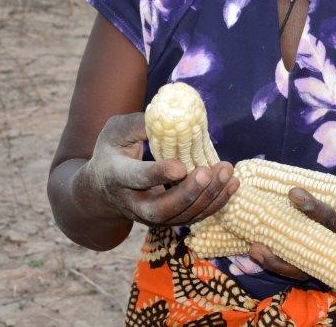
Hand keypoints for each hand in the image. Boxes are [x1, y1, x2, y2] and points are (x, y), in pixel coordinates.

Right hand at [79, 112, 238, 226]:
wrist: (103, 189)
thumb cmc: (113, 150)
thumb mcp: (117, 131)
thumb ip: (140, 124)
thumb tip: (172, 116)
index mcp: (116, 176)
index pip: (136, 178)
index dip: (158, 174)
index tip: (180, 166)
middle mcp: (133, 203)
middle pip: (161, 209)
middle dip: (187, 193)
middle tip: (207, 172)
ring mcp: (151, 216)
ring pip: (181, 216)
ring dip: (208, 196)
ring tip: (227, 172)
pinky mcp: (168, 219)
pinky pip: (194, 216)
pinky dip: (215, 203)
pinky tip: (232, 183)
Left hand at [248, 149, 335, 279]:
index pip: (335, 223)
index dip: (314, 209)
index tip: (293, 192)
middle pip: (312, 253)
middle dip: (285, 244)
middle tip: (260, 225)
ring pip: (303, 270)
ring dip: (277, 262)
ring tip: (253, 248)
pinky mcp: (327, 274)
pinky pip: (302, 272)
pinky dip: (281, 266)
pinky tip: (259, 254)